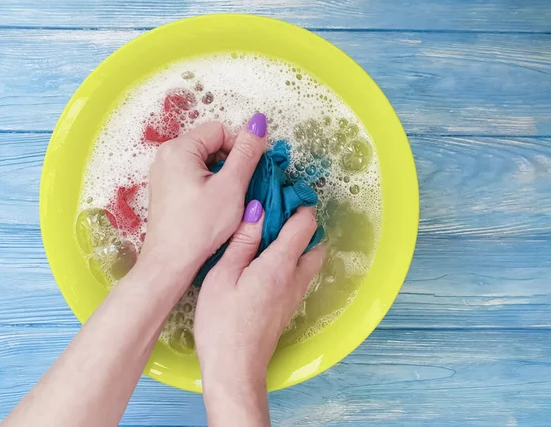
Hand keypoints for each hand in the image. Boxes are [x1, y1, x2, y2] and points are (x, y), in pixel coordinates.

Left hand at [139, 115, 267, 283]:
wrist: (171, 263)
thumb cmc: (201, 226)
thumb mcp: (231, 186)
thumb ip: (247, 152)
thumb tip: (259, 122)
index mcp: (179, 149)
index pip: (219, 130)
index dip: (240, 148)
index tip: (250, 172)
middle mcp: (166, 156)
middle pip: (210, 144)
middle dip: (231, 162)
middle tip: (241, 188)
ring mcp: (163, 174)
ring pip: (204, 162)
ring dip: (222, 175)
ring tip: (229, 200)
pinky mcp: (166, 190)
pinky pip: (193, 176)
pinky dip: (209, 185)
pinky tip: (215, 206)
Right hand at [194, 202, 325, 425]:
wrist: (234, 369)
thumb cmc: (221, 323)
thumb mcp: (223, 275)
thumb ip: (243, 241)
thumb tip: (258, 209)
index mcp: (279, 265)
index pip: (305, 225)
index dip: (298, 205)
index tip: (281, 195)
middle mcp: (295, 279)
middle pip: (315, 242)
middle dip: (302, 224)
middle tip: (274, 216)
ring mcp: (294, 295)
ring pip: (310, 260)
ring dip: (298, 243)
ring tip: (267, 237)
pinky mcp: (288, 307)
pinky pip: (299, 275)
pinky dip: (292, 261)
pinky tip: (264, 262)